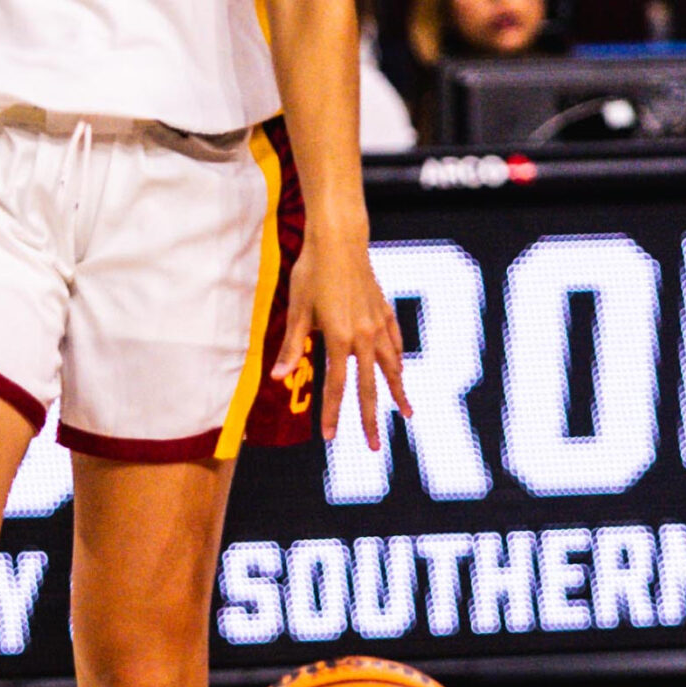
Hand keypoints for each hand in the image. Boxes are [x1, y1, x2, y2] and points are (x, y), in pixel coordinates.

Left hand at [274, 221, 410, 447]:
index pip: (336, 386)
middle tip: (373, 447)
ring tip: (408, 412)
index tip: (329, 438)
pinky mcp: (385, 310)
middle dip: (371, 419)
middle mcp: (365, 336)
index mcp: (340, 338)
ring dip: (397, 391)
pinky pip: (396, 342)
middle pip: (369, 386)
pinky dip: (399, 359)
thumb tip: (277, 378)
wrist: (340, 239)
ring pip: (392, 366)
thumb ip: (292, 347)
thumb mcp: (297, 310)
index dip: (332, 414)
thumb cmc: (313, 272)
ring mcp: (379, 323)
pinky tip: (401, 369)